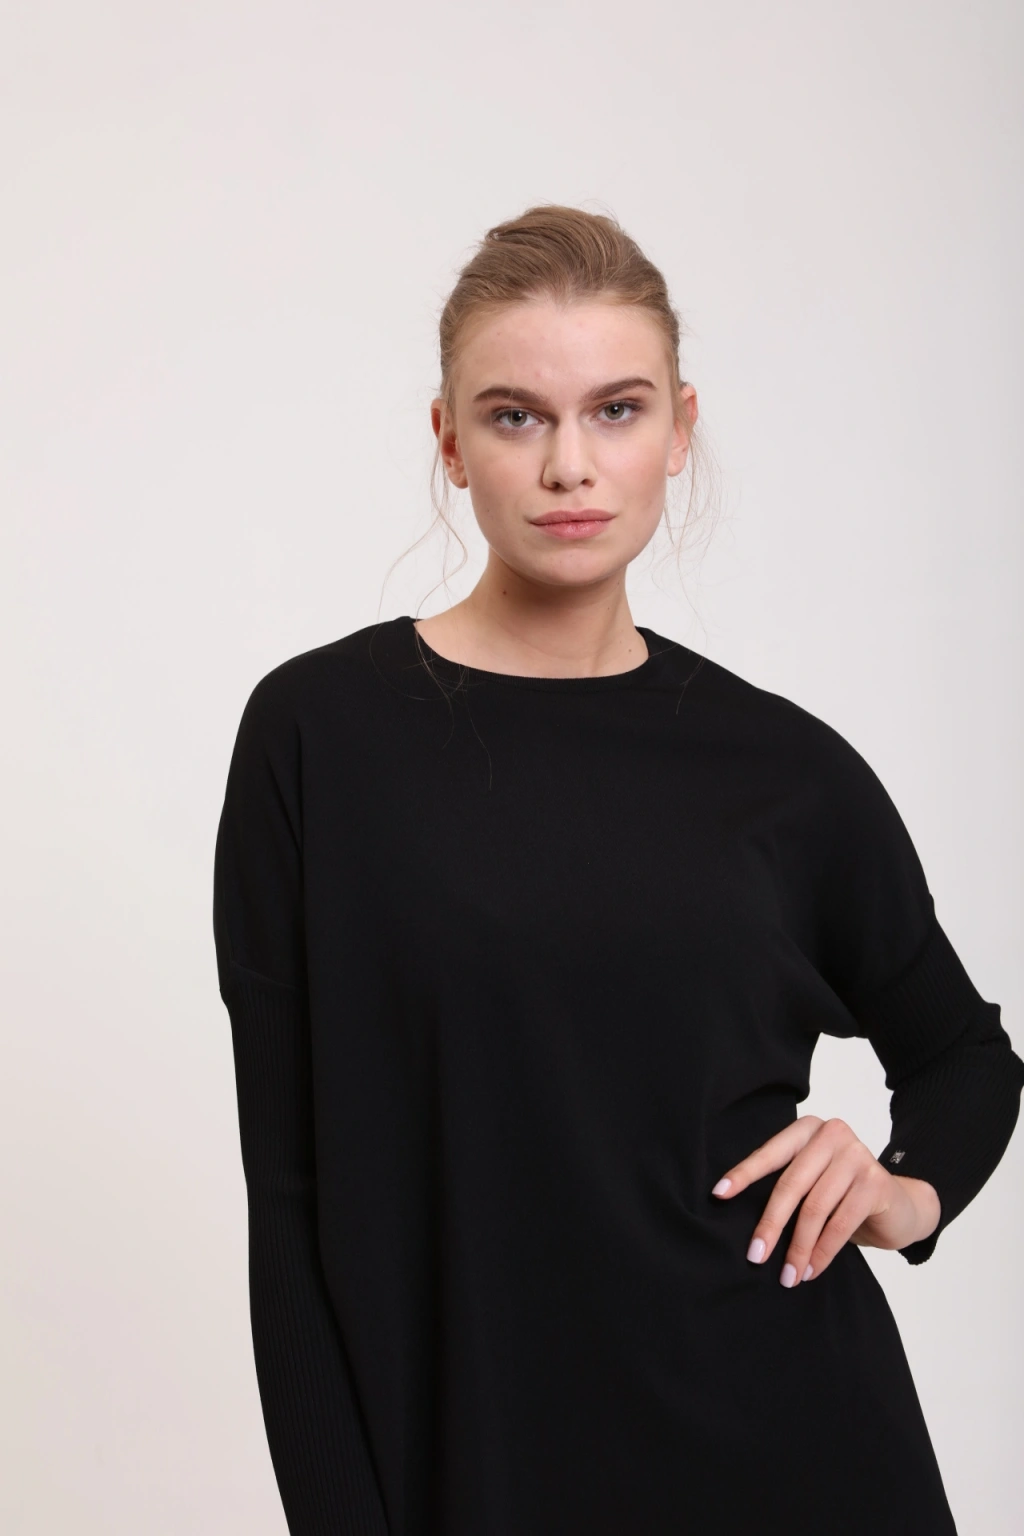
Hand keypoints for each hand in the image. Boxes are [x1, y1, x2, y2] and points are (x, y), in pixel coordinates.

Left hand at [711, 1115, 940, 1286]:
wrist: (900, 1206)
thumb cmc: (844, 1194)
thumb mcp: (813, 1181)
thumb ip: (786, 1184)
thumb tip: (737, 1213)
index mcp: (808, 1129)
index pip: (771, 1153)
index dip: (744, 1175)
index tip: (719, 1195)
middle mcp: (832, 1134)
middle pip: (791, 1184)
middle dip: (770, 1224)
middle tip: (755, 1256)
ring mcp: (856, 1155)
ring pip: (815, 1209)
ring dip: (798, 1248)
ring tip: (788, 1275)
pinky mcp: (875, 1182)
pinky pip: (840, 1224)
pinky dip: (822, 1252)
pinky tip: (811, 1270)